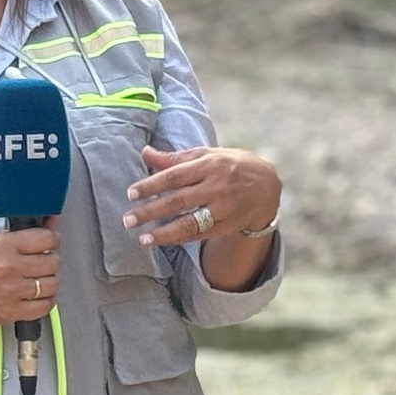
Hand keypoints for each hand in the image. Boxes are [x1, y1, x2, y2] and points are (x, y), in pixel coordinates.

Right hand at [0, 222, 59, 326]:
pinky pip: (44, 307)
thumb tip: (50, 224)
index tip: (50, 243)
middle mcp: (10, 266)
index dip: (51, 240)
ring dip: (48, 282)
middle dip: (49, 261)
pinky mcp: (12, 311)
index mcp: (4, 245)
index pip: (46, 238)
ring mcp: (12, 291)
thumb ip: (22, 235)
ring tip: (37, 280)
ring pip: (51, 284)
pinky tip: (36, 297)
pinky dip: (44, 302)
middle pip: (51, 262)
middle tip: (41, 263)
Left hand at [122, 147, 280, 246]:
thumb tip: (145, 152)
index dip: (152, 184)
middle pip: (178, 201)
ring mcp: (223, 208)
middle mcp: (216, 187)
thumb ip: (175, 157)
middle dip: (151, 211)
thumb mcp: (207, 155)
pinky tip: (163, 241)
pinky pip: (201, 234)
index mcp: (209, 165)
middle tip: (128, 220)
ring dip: (164, 233)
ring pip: (190, 222)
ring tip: (143, 239)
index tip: (131, 193)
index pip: (175, 175)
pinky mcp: (228, 225)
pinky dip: (181, 238)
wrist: (267, 185)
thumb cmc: (231, 165)